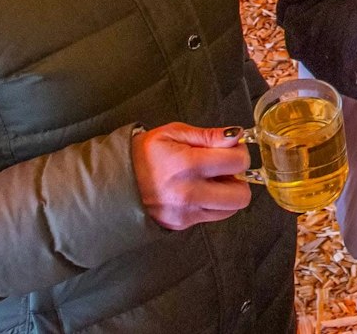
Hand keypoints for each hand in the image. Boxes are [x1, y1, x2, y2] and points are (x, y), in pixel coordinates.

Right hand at [131, 122, 252, 230]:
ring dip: (228, 193)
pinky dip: (213, 204)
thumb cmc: (144, 154)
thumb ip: (208, 135)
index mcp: (187, 164)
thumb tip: (236, 135)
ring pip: (231, 209)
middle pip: (241, 195)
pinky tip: (200, 191)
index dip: (239, 152)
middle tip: (225, 168)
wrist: (116, 182)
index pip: (237, 162)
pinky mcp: (183, 224)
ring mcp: (186, 212)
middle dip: (239, 179)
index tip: (231, 148)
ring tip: (212, 180)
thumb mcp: (172, 133)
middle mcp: (189, 192)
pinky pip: (213, 216)